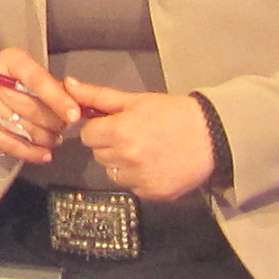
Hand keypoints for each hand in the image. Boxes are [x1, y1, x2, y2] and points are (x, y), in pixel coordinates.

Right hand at [0, 50, 76, 167]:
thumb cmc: (11, 82)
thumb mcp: (29, 74)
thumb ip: (52, 86)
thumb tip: (77, 105)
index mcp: (11, 60)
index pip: (37, 80)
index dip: (58, 99)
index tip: (74, 115)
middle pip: (31, 108)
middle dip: (55, 122)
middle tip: (64, 127)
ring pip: (24, 128)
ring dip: (46, 138)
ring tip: (55, 138)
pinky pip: (10, 144)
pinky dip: (31, 153)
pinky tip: (45, 154)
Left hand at [62, 83, 216, 201]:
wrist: (212, 135)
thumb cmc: (173, 113)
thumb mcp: (136, 100)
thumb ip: (98, 96)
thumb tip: (67, 85)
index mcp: (119, 131)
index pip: (87, 136)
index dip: (100, 129)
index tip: (117, 124)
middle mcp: (126, 158)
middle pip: (98, 155)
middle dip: (110, 145)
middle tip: (134, 135)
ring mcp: (138, 179)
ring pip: (112, 173)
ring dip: (122, 164)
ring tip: (146, 151)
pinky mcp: (151, 194)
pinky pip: (131, 187)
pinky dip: (139, 178)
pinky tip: (155, 164)